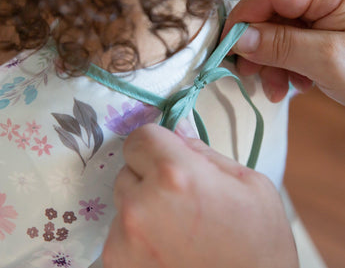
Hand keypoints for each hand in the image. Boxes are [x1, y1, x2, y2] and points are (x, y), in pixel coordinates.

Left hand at [102, 123, 297, 267]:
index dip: (156, 143)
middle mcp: (140, 205)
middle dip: (150, 172)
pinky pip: (119, 230)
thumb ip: (203, 150)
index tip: (168, 154)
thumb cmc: (259, 242)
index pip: (140, 137)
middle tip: (179, 193)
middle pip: (129, 167)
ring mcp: (124, 238)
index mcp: (175, 174)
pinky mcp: (117, 263)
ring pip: (124, 198)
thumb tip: (177, 128)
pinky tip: (166, 245)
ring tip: (175, 224)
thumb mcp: (247, 183)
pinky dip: (137, 232)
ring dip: (143, 203)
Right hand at [223, 0, 344, 104]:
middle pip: (273, 9)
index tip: (226, 47)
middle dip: (259, 46)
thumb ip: (280, 45)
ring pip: (281, 26)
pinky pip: (296, 35)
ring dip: (273, 60)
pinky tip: (296, 80)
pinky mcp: (329, 19)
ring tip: (278, 87)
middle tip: (251, 74)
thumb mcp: (327, 60)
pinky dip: (288, 60)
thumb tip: (239, 39)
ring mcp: (331, 2)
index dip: (242, 19)